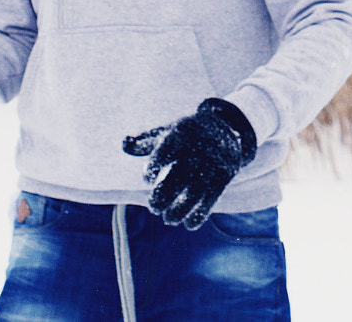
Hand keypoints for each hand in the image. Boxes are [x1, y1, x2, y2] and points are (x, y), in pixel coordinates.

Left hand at [123, 98, 257, 229]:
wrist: (227, 127)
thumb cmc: (187, 133)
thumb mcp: (167, 131)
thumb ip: (144, 141)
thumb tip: (124, 144)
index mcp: (180, 134)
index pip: (165, 151)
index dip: (153, 167)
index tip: (148, 179)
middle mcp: (198, 149)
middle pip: (178, 177)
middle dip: (163, 197)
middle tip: (153, 208)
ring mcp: (212, 163)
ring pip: (194, 192)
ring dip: (179, 210)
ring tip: (168, 219)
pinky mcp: (224, 175)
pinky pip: (211, 198)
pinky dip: (199, 214)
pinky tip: (188, 224)